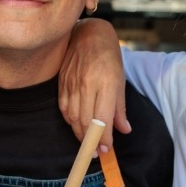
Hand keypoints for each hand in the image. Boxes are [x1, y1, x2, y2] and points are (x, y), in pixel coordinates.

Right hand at [59, 18, 130, 150]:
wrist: (88, 33)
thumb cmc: (109, 55)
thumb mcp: (120, 80)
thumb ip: (120, 107)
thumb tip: (124, 130)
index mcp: (106, 83)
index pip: (103, 119)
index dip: (104, 138)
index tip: (107, 149)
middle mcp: (87, 85)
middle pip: (86, 122)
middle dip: (92, 142)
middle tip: (97, 153)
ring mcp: (72, 84)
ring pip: (73, 118)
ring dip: (80, 135)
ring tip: (88, 144)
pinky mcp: (62, 83)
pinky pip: (64, 109)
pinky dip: (70, 121)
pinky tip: (77, 126)